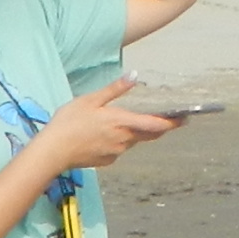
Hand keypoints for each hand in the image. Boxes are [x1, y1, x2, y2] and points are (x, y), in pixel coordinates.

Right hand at [24, 79, 182, 178]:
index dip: (172, 122)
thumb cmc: (69, 122)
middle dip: (158, 127)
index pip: (155, 124)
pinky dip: (118, 141)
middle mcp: (123, 140)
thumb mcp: (90, 100)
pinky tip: (104, 136)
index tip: (185, 119)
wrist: (53, 151)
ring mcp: (116, 153)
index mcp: (122, 123)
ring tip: (125, 123)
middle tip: (167, 120)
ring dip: (135, 133)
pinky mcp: (107, 161)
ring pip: (133, 141)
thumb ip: (114, 90)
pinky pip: (119, 149)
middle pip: (148, 135)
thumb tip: (134, 76)